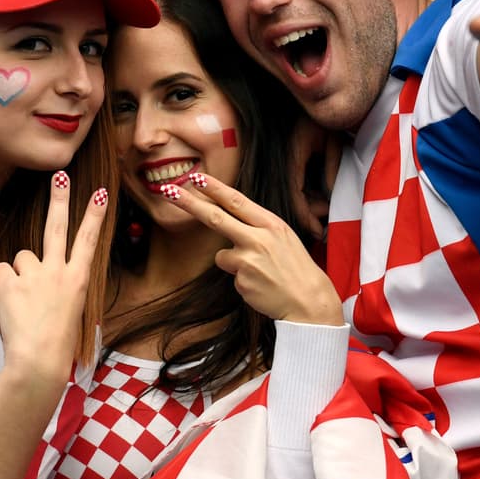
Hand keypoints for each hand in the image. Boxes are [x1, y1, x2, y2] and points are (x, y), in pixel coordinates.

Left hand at [0, 172, 108, 384]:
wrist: (39, 360)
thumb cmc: (56, 342)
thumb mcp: (70, 309)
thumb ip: (58, 284)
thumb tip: (34, 268)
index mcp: (78, 279)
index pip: (89, 239)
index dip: (94, 214)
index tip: (100, 192)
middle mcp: (59, 271)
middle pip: (57, 227)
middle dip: (60, 199)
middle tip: (59, 176)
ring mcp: (35, 274)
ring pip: (21, 257)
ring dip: (19, 274)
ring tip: (24, 301)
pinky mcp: (10, 281)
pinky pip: (1, 271)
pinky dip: (2, 285)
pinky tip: (10, 303)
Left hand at [161, 173, 343, 326]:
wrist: (309, 301)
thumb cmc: (296, 268)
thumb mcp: (283, 237)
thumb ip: (257, 227)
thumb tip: (228, 217)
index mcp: (271, 224)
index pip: (237, 202)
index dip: (215, 189)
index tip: (197, 178)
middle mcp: (259, 238)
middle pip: (216, 218)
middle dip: (191, 204)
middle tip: (170, 191)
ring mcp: (248, 260)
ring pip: (223, 255)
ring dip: (234, 263)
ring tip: (261, 272)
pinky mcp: (242, 281)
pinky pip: (232, 276)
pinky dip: (243, 280)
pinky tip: (261, 284)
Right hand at [289, 116, 341, 241]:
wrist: (317, 97)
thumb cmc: (325, 117)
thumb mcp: (333, 141)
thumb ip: (331, 166)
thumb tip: (329, 194)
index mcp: (294, 156)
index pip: (296, 193)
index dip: (305, 215)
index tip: (316, 232)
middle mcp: (287, 162)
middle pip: (294, 197)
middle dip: (310, 213)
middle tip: (325, 225)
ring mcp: (289, 162)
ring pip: (297, 192)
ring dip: (311, 205)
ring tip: (327, 212)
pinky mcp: (294, 162)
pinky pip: (299, 185)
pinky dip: (311, 195)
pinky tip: (323, 201)